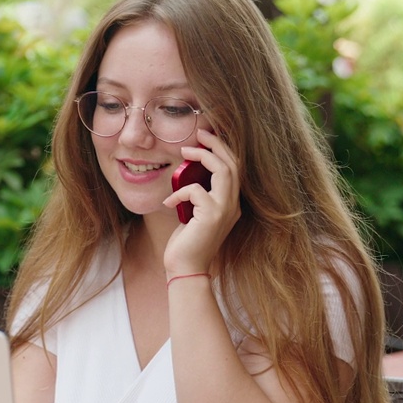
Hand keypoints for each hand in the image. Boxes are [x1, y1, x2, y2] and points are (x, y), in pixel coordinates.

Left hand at [162, 128, 240, 274]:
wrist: (185, 269)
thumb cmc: (186, 243)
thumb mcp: (194, 214)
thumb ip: (197, 196)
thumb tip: (186, 176)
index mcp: (230, 204)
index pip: (234, 169)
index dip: (223, 150)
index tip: (205, 138)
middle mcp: (233, 205)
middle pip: (233, 164)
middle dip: (217, 144)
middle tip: (199, 133)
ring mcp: (225, 210)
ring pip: (224, 170)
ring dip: (204, 156)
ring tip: (185, 151)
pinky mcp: (212, 216)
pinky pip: (196, 190)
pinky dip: (180, 192)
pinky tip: (169, 202)